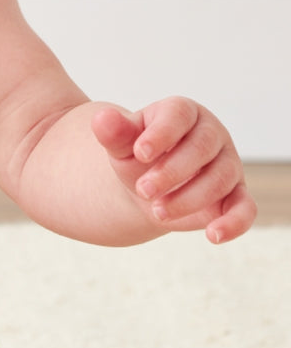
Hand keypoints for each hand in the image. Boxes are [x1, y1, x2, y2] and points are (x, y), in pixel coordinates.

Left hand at [92, 97, 256, 243]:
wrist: (147, 186)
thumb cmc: (135, 157)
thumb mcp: (121, 144)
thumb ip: (113, 132)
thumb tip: (102, 118)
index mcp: (182, 112)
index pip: (178, 115)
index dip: (161, 134)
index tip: (139, 154)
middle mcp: (211, 134)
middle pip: (201, 148)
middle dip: (171, 171)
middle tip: (142, 190)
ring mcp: (228, 163)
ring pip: (219, 179)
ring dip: (188, 198)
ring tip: (156, 211)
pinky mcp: (237, 194)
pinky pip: (246, 208)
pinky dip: (234, 223)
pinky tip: (212, 235)